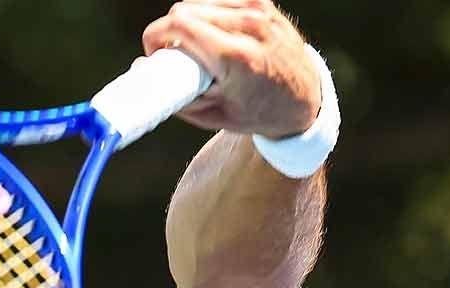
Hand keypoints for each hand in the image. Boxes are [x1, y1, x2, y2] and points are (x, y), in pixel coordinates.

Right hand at [142, 1, 321, 137]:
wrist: (306, 99)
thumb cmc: (260, 112)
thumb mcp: (216, 115)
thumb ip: (177, 95)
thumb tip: (143, 68)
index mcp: (238, 57)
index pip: (180, 25)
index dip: (156, 36)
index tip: (154, 52)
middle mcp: (249, 26)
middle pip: (184, 10)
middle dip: (170, 31)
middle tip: (174, 55)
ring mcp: (258, 10)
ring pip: (199, 2)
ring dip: (189, 21)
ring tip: (197, 47)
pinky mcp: (261, 1)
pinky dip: (208, 14)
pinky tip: (213, 33)